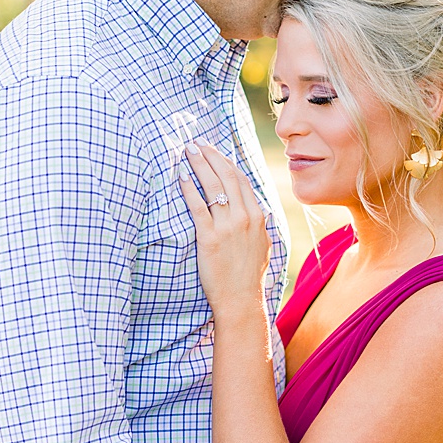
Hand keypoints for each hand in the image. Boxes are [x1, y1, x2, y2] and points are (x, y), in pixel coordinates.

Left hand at [177, 141, 269, 307]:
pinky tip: (180, 176)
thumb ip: (258, 225)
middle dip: (211, 156)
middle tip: (196, 143)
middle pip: (227, 176)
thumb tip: (255, 212)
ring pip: (213, 186)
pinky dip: (188, 188)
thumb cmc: (249, 276)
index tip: (213, 150)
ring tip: (187, 151)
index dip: (226, 161)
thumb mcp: (262, 245)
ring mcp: (228, 226)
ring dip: (199, 164)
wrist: (241, 299)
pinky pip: (197, 206)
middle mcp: (246, 217)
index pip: (241, 180)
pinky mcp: (209, 237)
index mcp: (259, 216)